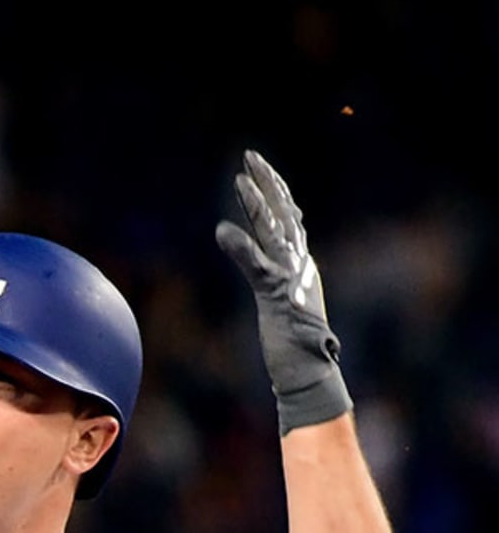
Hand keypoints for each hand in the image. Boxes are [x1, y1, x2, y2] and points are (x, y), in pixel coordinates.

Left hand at [215, 150, 351, 433]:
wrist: (310, 376)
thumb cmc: (294, 349)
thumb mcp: (280, 308)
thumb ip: (275, 285)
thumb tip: (276, 277)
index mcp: (300, 266)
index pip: (288, 220)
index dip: (275, 193)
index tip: (258, 169)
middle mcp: (300, 266)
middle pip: (285, 215)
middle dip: (268, 183)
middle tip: (249, 156)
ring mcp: (292, 280)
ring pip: (275, 233)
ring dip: (258, 204)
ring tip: (240, 179)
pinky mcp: (279, 298)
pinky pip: (258, 267)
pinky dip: (242, 248)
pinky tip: (222, 233)